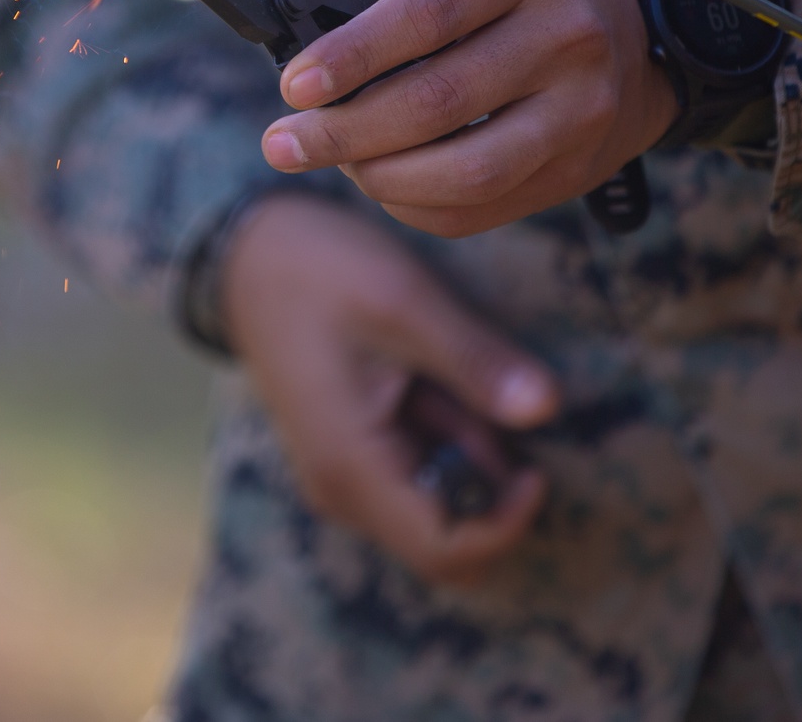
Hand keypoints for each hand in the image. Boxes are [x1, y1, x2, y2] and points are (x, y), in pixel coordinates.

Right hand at [222, 192, 557, 586]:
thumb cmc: (320, 269)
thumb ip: (475, 359)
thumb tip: (550, 407)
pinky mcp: (351, 448)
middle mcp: (343, 490)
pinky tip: (430, 365)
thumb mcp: (404, 301)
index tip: (537, 466)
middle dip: (487, 478)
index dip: (506, 524)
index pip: (445, 553)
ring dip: (466, 444)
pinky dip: (445, 430)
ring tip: (447, 360)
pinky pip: (416, 466)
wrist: (251, 249)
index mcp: (351, 468)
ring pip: (436, 496)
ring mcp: (344, 472)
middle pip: (446, 533)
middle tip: (484, 392)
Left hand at [261, 0, 678, 236]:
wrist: (637, 22)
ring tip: (335, 160)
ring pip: (465, 172)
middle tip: (283, 142)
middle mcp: (567, 33)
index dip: (353, 56)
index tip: (292, 85)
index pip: (428, 15)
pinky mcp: (579, 165)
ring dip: (380, 179)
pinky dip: (416, 207)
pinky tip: (382, 183)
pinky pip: (483, 209)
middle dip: (345, 132)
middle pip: (440, 102)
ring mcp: (581, 107)